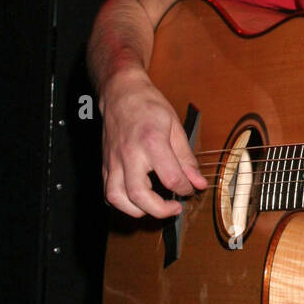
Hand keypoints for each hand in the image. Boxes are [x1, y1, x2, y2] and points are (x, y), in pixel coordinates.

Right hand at [99, 68, 207, 217]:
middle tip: (174, 208)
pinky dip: (122, 202)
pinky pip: (108, 192)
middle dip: (160, 210)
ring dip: (137, 210)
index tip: (190, 188)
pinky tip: (137, 200)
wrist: (121, 92)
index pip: (171, 178)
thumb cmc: (148, 106)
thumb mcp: (175, 127)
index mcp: (151, 142)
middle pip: (139, 195)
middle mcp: (129, 154)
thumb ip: (186, 159)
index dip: (185, 189)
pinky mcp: (105, 164)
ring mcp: (113, 160)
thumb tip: (198, 183)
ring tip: (154, 206)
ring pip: (117, 198)